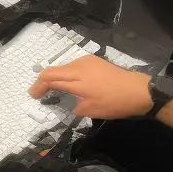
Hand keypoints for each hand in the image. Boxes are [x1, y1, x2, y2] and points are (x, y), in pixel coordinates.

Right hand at [29, 54, 151, 118]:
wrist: (139, 90)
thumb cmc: (115, 103)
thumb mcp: (92, 111)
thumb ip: (75, 106)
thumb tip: (72, 103)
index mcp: (76, 79)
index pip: (49, 78)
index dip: (39, 87)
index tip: (33, 95)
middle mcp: (78, 66)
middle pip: (53, 70)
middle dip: (43, 81)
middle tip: (39, 92)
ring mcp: (87, 61)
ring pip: (64, 67)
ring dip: (56, 77)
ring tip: (54, 88)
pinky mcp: (94, 60)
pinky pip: (74, 65)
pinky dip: (67, 74)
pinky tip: (71, 82)